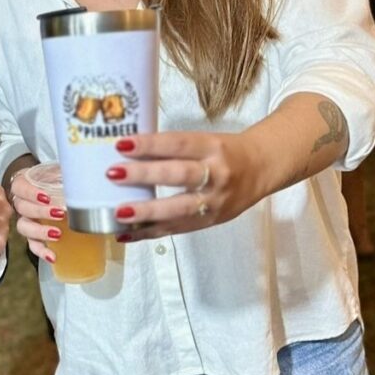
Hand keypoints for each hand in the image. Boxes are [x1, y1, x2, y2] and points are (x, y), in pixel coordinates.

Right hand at [6, 165, 65, 265]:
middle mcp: (20, 203)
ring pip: (24, 227)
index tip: (46, 197)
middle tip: (59, 214)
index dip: (31, 193)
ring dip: (40, 232)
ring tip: (57, 234)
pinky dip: (42, 251)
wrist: (47, 188)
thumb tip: (84, 175)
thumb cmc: (50, 179)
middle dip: (41, 212)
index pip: (20, 188)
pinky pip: (32, 245)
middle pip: (23, 208)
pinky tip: (53, 256)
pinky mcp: (32, 235)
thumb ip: (64, 173)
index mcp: (22, 185)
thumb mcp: (56, 172)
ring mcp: (25, 220)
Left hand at [107, 132, 262, 241]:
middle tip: (113, 174)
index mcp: (212, 147)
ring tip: (118, 213)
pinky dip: (150, 233)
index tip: (121, 144)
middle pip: (178, 175)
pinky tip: (126, 233)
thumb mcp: (204, 141)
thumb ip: (173, 148)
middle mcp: (216, 174)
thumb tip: (126, 152)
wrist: (262, 169)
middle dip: (144, 176)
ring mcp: (214, 202)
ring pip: (179, 209)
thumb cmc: (224, 151)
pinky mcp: (211, 222)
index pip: (178, 144)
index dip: (150, 144)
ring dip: (146, 213)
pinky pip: (177, 229)